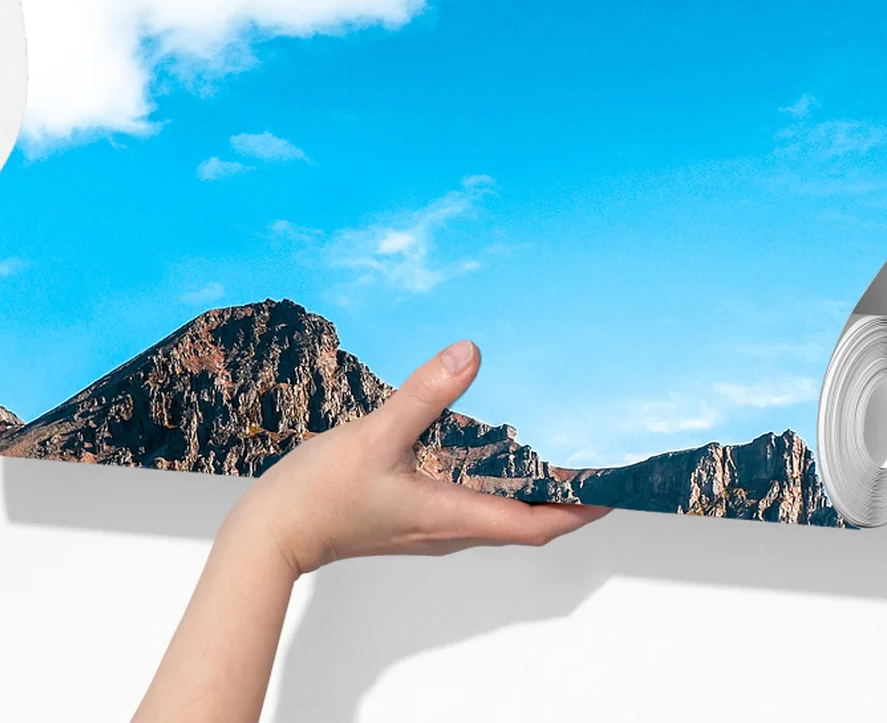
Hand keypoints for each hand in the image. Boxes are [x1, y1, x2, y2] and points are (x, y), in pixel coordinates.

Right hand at [225, 340, 608, 577]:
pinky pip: (467, 501)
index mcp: (451, 517)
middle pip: (524, 521)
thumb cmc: (320, 494)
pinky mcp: (409, 515)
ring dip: (528, 489)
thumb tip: (471, 354)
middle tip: (592, 461)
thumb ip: (424, 394)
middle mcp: (448, 529)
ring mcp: (428, 525)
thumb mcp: (376, 436)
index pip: (536, 524)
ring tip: (551, 450)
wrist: (273, 533)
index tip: (614, 486)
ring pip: (496, 512)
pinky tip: (483, 448)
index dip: (580, 508)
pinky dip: (491, 481)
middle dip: (564, 497)